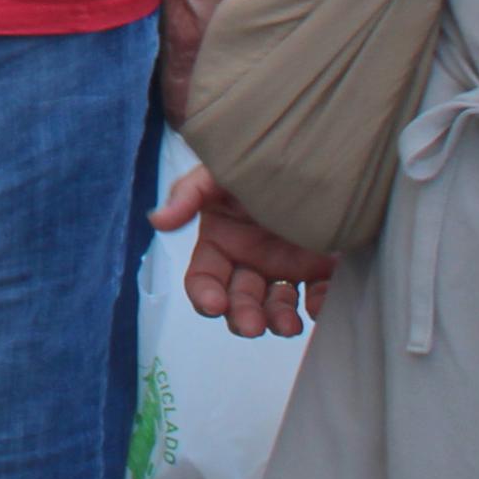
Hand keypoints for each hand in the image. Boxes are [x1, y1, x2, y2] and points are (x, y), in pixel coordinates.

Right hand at [150, 164, 334, 336]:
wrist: (319, 153)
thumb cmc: (261, 161)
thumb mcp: (221, 173)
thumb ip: (189, 194)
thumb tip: (156, 221)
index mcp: (223, 239)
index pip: (204, 277)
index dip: (204, 295)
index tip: (214, 305)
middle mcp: (251, 259)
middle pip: (239, 299)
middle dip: (242, 316)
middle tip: (253, 326)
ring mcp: (286, 267)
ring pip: (275, 306)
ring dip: (277, 321)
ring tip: (289, 325)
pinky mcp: (321, 269)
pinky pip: (318, 296)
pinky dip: (318, 307)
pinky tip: (318, 306)